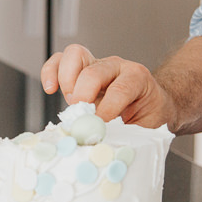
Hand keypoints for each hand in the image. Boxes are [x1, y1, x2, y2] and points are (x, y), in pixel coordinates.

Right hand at [40, 44, 177, 127]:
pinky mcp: (79, 68)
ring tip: (71, 104)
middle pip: (94, 72)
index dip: (107, 108)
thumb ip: (127, 134)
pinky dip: (50, 72)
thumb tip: (105, 145)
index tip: (98, 126)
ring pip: (74, 55)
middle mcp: (115, 66)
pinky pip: (59, 60)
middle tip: (82, 118)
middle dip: (84, 96)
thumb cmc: (149, 114)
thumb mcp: (147, 126)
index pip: (120, 88)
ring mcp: (96, 64)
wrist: (151, 102)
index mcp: (137, 77)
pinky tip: (50, 89)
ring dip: (66, 81)